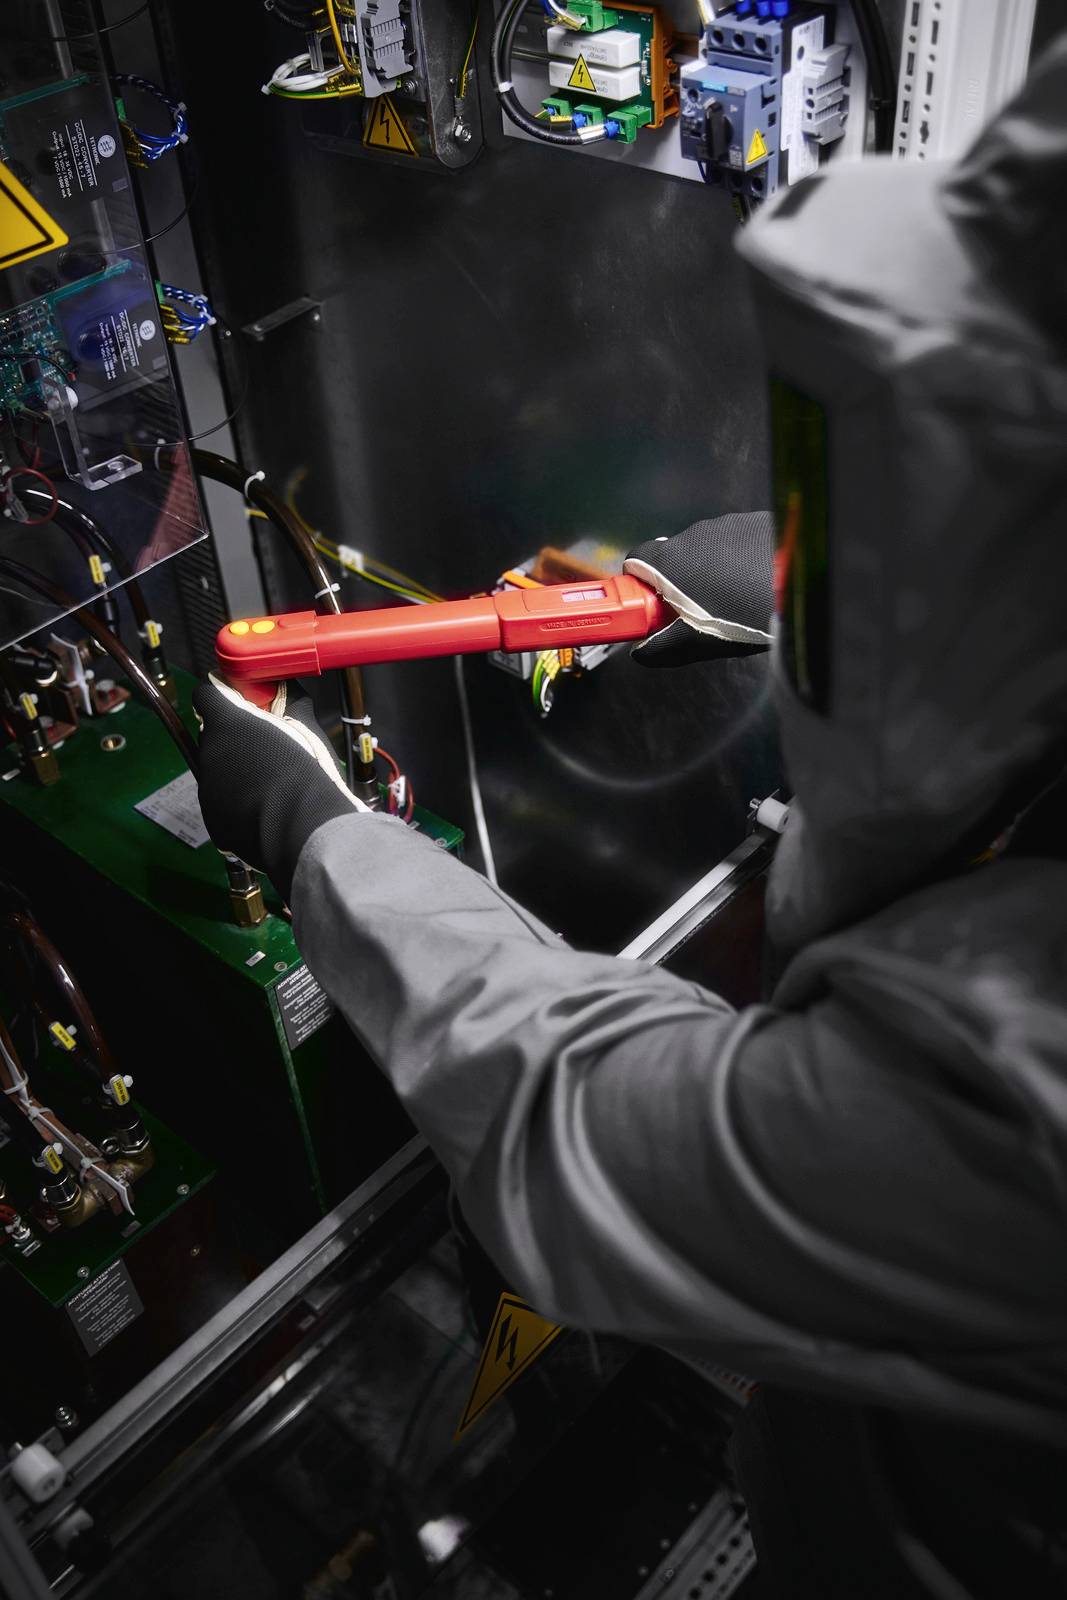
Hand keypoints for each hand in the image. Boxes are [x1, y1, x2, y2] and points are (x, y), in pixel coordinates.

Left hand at [193, 676, 367, 897]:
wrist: (303, 830)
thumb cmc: (306, 772)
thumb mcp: (306, 725)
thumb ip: (290, 700)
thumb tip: (284, 686)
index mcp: (226, 725)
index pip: (205, 696)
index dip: (221, 698)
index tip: (239, 704)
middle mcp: (207, 755)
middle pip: (211, 737)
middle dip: (232, 739)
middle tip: (264, 749)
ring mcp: (207, 791)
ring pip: (216, 773)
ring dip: (235, 773)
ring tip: (269, 786)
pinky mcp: (213, 822)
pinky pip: (222, 805)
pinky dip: (238, 805)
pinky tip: (264, 811)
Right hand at [624, 512, 774, 666]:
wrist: (800, 588)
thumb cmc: (745, 616)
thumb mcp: (698, 642)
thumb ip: (662, 647)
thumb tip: (641, 653)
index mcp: (670, 561)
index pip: (636, 561)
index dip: (639, 584)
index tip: (651, 605)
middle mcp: (693, 534)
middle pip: (672, 556)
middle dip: (679, 581)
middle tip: (699, 610)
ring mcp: (726, 524)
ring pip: (707, 548)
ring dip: (712, 569)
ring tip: (737, 598)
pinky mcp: (755, 521)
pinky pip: (738, 540)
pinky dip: (740, 557)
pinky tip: (757, 581)